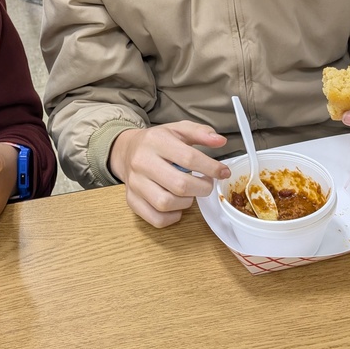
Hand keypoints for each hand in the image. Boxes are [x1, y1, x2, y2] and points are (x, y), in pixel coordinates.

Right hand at [108, 121, 230, 228]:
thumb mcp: (178, 130)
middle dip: (202, 188)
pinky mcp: (131, 200)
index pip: (188, 158)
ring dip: (186, 202)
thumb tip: (220, 141)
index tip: (223, 172)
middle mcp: (141, 162)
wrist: (126, 150)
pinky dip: (172, 217)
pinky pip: (156, 218)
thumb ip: (201, 133)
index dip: (212, 168)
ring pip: (166, 203)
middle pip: (179, 184)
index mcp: (155, 141)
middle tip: (206, 184)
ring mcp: (134, 183)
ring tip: (189, 192)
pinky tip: (177, 206)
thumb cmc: (156, 142)